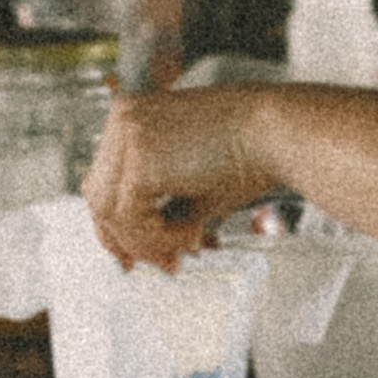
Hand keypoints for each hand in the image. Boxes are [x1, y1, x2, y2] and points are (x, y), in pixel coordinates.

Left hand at [82, 87, 278, 268]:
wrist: (279, 133)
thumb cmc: (250, 151)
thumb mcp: (189, 177)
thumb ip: (158, 202)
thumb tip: (141, 243)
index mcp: (132, 115)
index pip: (104, 179)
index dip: (116, 224)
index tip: (132, 254)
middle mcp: (122, 119)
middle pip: (99, 195)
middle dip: (126, 238)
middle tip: (161, 262)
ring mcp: (128, 136)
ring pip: (110, 211)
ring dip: (147, 241)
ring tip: (185, 247)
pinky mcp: (140, 160)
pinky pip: (129, 217)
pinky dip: (157, 238)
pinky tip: (191, 234)